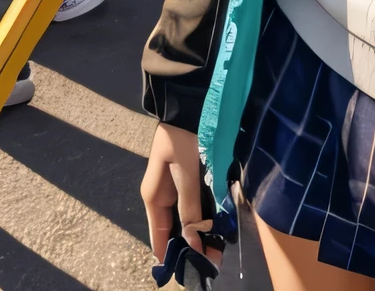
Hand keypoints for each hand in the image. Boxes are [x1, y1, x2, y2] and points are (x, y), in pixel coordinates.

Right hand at [141, 122, 219, 267]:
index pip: (159, 235)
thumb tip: (192, 241)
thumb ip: (189, 205)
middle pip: (176, 227)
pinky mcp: (192, 174)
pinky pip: (198, 199)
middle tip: (215, 258)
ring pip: (189, 214)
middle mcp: (163, 194)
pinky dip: (207, 211)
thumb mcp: (186, 172)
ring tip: (221, 244)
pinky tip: (221, 221)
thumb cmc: (184, 135)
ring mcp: (177, 184)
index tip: (185, 272)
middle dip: (194, 242)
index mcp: (154, 196)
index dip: (171, 254)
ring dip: (203, 228)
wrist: (190, 101)